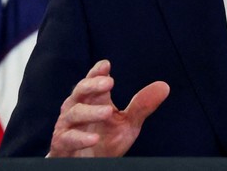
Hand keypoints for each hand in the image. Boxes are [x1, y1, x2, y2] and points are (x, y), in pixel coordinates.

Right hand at [47, 59, 169, 156]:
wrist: (90, 165)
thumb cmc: (106, 139)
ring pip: (74, 113)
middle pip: (80, 91)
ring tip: (107, 112)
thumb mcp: (128, 123)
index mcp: (93, 100)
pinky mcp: (62, 144)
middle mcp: (77, 108)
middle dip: (92, 85)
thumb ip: (142, 105)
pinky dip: (80, 138)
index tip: (106, 65)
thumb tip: (164, 86)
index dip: (97, 73)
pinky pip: (68, 138)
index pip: (93, 81)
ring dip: (91, 112)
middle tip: (108, 83)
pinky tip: (94, 138)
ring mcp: (68, 125)